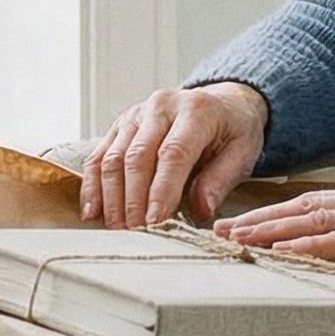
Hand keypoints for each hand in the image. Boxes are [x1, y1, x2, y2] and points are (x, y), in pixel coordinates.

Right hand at [80, 81, 269, 228]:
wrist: (222, 102)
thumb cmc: (233, 131)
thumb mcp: (242, 153)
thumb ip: (220, 181)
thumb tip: (200, 211)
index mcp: (196, 110)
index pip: (173, 153)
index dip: (162, 190)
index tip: (155, 222)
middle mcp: (162, 106)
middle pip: (138, 156)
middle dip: (133, 199)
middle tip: (134, 233)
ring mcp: (137, 113)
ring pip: (114, 156)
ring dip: (111, 196)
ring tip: (116, 228)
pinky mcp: (121, 124)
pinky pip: (99, 154)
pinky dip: (93, 184)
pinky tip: (93, 210)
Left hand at [214, 181, 334, 286]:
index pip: (313, 203)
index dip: (274, 213)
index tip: (239, 225)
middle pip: (304, 207)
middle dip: (259, 219)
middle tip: (219, 232)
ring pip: (316, 220)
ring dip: (272, 231)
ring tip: (236, 242)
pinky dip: (311, 246)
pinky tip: (284, 253)